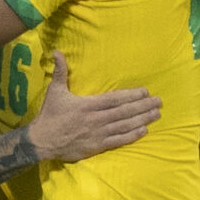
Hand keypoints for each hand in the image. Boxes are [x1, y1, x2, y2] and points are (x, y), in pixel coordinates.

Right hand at [24, 52, 159, 162]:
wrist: (41, 141)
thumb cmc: (49, 116)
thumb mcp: (55, 91)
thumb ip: (60, 72)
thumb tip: (57, 52)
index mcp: (88, 105)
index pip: (114, 99)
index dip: (131, 95)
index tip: (145, 92)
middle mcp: (96, 119)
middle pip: (124, 112)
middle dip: (143, 106)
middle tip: (159, 101)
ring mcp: (98, 133)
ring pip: (125, 125)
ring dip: (142, 119)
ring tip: (156, 114)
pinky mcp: (97, 146)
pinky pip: (118, 140)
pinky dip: (132, 135)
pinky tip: (144, 131)